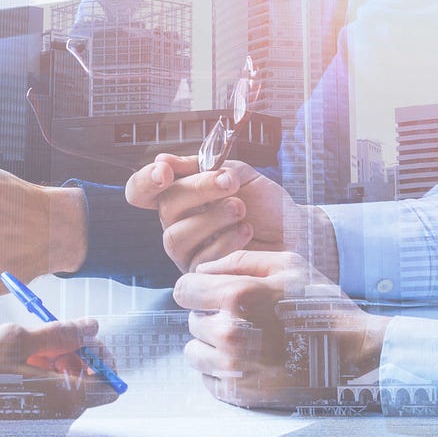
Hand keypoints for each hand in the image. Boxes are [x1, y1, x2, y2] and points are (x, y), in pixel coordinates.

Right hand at [0, 319, 119, 421]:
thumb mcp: (15, 339)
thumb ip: (60, 333)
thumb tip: (92, 327)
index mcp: (63, 400)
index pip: (110, 382)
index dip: (99, 354)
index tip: (77, 335)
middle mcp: (58, 422)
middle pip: (88, 386)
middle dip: (72, 358)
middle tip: (42, 339)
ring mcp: (40, 430)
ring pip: (64, 392)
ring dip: (51, 368)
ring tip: (17, 355)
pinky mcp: (23, 432)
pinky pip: (43, 403)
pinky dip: (35, 383)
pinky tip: (7, 372)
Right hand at [127, 155, 336, 275]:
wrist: (296, 232)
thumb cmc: (266, 204)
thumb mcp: (237, 174)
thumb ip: (203, 166)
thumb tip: (161, 160)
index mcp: (181, 196)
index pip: (141, 190)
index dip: (145, 180)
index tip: (165, 171)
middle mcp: (178, 224)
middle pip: (164, 208)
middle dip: (197, 190)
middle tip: (229, 182)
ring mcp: (188, 252)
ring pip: (176, 237)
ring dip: (211, 218)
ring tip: (241, 209)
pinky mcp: (204, 276)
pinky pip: (200, 260)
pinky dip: (226, 241)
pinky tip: (247, 232)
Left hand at [173, 251, 386, 409]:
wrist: (352, 350)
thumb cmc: (320, 303)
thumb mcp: (287, 264)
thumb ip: (239, 261)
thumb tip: (201, 271)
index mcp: (237, 295)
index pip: (183, 291)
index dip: (198, 290)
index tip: (212, 294)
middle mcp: (230, 332)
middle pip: (192, 321)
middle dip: (212, 317)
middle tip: (245, 318)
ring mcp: (234, 367)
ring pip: (194, 352)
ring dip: (212, 345)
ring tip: (245, 340)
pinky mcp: (240, 394)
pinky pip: (208, 379)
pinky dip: (221, 371)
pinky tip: (249, 361)